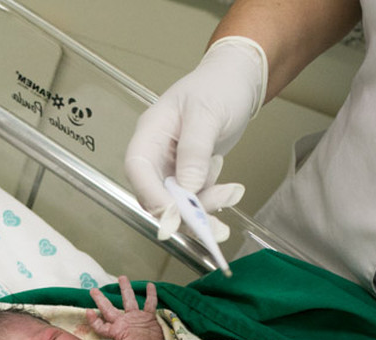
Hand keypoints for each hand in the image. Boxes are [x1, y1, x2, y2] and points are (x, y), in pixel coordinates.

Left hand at [86, 276, 163, 339]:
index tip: (88, 310)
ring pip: (129, 300)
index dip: (93, 319)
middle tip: (93, 290)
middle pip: (109, 308)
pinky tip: (150, 286)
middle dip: (101, 299)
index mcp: (116, 330)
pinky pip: (149, 303)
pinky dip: (151, 295)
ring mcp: (135, 317)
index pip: (101, 324)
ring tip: (122, 277)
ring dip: (125, 289)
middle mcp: (123, 322)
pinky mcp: (147, 316)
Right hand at [124, 36, 267, 240]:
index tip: (176, 213)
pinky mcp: (189, 174)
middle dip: (184, 211)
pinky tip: (231, 189)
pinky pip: (194, 198)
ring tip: (232, 193)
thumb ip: (195, 150)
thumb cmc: (219, 86)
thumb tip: (187, 187)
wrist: (238, 81)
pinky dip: (212, 200)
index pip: (137, 168)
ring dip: (202, 209)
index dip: (152, 195)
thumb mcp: (207, 113)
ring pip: (176, 202)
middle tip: (212, 221)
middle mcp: (156, 152)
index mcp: (151, 132)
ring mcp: (172, 166)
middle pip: (156, 193)